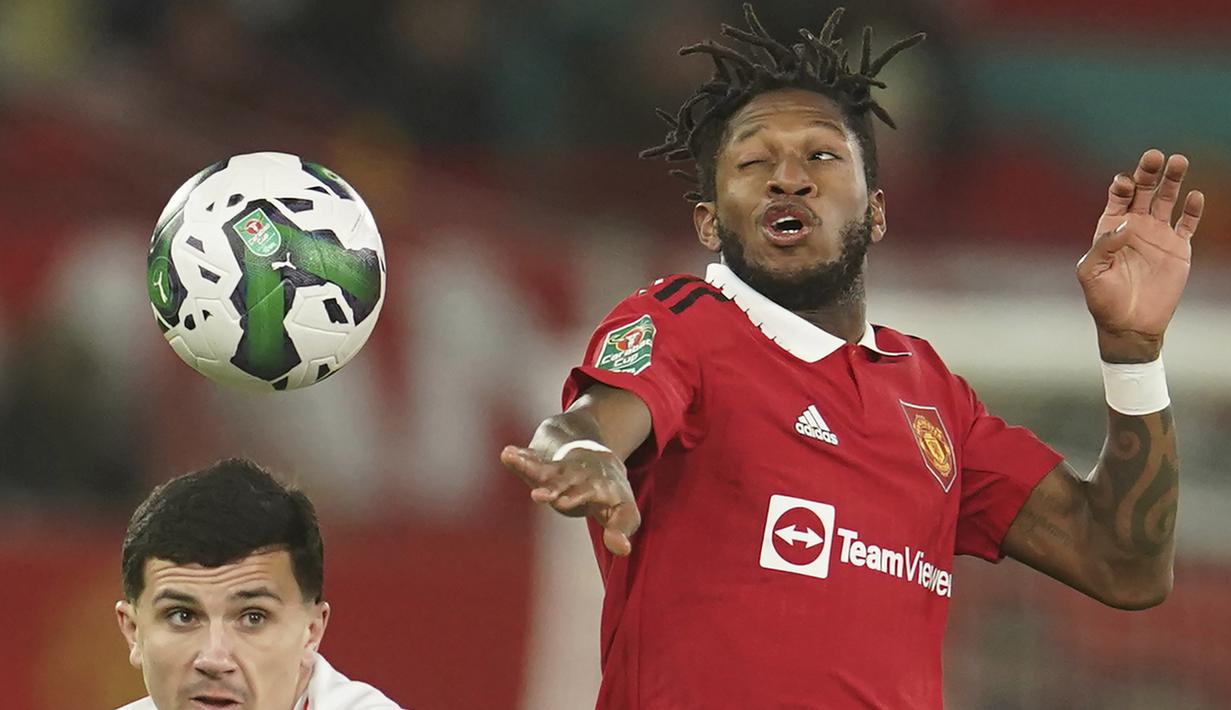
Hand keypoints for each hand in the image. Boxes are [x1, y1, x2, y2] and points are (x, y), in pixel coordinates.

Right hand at [500, 445, 640, 555]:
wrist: (602, 463)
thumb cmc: (613, 495)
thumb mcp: (626, 512)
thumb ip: (622, 530)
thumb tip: (623, 549)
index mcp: (598, 485)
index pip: (588, 491)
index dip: (576, 495)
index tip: (563, 502)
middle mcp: (577, 476)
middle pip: (564, 481)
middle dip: (552, 487)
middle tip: (537, 496)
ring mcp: (560, 472)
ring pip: (544, 468)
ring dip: (528, 464)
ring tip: (509, 456)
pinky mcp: (545, 469)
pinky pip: (532, 462)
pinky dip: (520, 458)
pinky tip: (507, 454)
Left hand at [1077, 149, 1203, 361]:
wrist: (1129, 324)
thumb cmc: (1103, 300)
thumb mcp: (1091, 273)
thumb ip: (1103, 247)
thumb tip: (1126, 225)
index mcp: (1110, 228)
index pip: (1118, 197)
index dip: (1121, 186)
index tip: (1124, 182)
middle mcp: (1135, 226)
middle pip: (1144, 190)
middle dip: (1148, 172)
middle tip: (1154, 156)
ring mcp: (1157, 235)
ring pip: (1167, 200)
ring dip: (1173, 180)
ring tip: (1178, 161)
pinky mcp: (1178, 248)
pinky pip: (1187, 223)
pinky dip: (1192, 210)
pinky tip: (1194, 196)